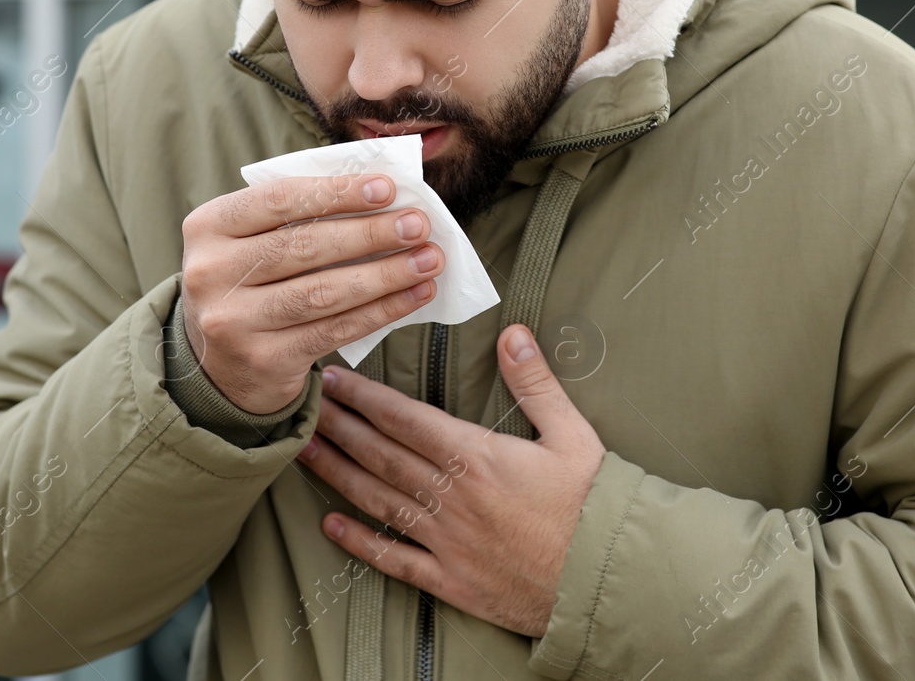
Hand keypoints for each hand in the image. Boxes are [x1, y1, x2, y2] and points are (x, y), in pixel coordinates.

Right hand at [179, 173, 445, 413]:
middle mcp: (210, 273)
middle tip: (419, 224)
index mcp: (207, 226)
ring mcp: (233, 321)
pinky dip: (382, 311)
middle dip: (370, 233)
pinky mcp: (263, 359)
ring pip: (324, 292)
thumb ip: (300, 215)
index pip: (278, 200)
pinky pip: (334, 330)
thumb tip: (384, 195)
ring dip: (385, 274)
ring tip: (428, 259)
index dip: (337, 192)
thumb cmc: (250, 281)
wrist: (219, 362)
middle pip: (305, 246)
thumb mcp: (251, 240)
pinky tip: (415, 295)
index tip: (388, 188)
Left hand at [298, 323, 605, 636]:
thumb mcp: (573, 433)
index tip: (334, 379)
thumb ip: (536, 382)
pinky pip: (395, 559)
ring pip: (377, 499)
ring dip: (336, 473)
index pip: (405, 419)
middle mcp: (453, 497)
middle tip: (303, 406)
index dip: (363, 397)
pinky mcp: (451, 580)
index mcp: (478, 457)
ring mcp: (447, 541)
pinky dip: (360, 542)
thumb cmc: (595, 505)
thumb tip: (513, 333)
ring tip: (303, 451)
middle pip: (380, 454)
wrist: (611, 579)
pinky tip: (331, 525)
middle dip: (338, 426)